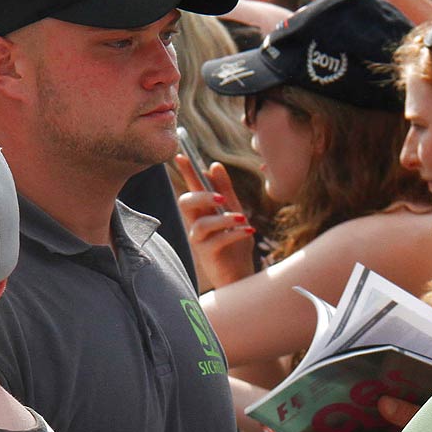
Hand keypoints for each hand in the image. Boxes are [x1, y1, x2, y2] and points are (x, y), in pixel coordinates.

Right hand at [175, 155, 254, 289]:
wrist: (243, 276)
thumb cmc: (237, 245)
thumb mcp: (235, 213)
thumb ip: (226, 191)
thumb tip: (214, 165)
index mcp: (202, 211)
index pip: (191, 188)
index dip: (186, 173)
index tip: (181, 155)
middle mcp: (196, 224)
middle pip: (185, 203)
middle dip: (201, 196)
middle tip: (221, 197)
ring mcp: (200, 241)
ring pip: (200, 224)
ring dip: (222, 219)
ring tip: (242, 218)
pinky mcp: (207, 256)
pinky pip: (216, 241)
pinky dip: (233, 233)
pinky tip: (249, 230)